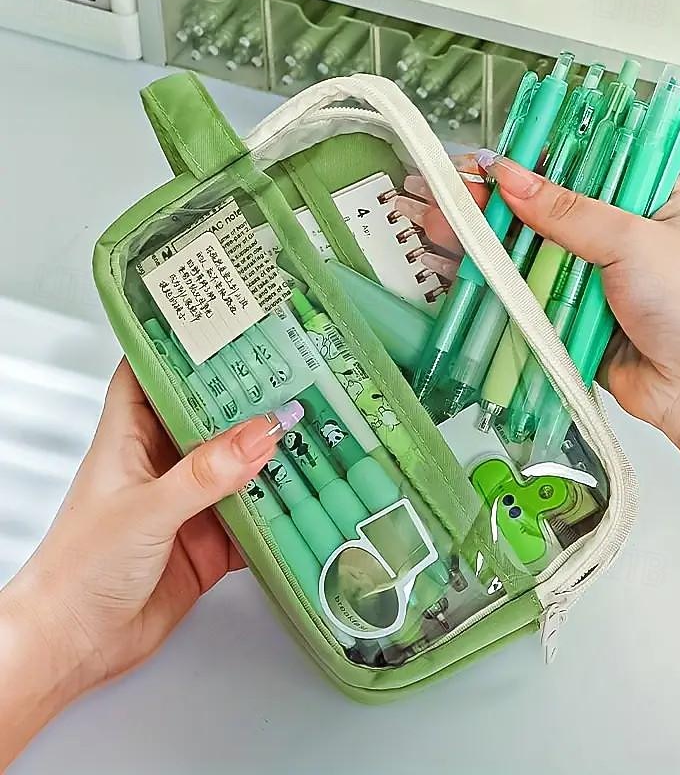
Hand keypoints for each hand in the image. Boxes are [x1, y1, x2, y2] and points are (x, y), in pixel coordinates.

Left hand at [0, 360, 299, 762]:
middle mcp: (163, 465)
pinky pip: (252, 518)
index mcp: (131, 439)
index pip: (151, 374)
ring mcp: (188, 503)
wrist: (76, 645)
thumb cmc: (81, 569)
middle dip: (246, 400)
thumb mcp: (147, 509)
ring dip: (270, 455)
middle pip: (208, 418)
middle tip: (293, 375)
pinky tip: (306, 499)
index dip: (182, 347)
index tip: (225, 326)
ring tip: (312, 428)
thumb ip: (206, 472)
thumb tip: (261, 431)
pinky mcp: (209, 542)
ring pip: (237, 467)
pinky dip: (278, 511)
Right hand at [398, 153, 679, 448]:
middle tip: (449, 194)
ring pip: (532, 256)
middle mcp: (622, 237)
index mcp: (653, 200)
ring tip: (439, 225)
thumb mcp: (634, 240)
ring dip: (486, 242)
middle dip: (495, 205)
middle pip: (547, 213)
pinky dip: (495, 284)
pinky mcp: (574, 319)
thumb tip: (510, 177)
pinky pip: (530, 296)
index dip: (532, 164)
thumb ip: (567, 212)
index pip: (583, 168)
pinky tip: (457, 267)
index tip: (487, 164)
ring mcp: (595, 280)